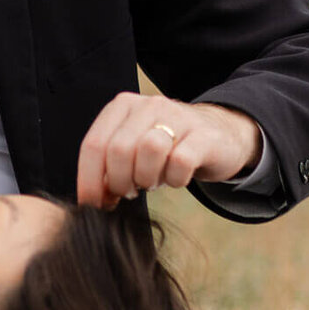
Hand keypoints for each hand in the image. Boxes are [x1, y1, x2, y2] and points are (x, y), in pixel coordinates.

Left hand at [76, 96, 261, 208]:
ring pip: (149, 150)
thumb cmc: (166, 149)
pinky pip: (180, 162)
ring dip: (146, 178)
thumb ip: (108, 166)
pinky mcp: (203, 135)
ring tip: (152, 181)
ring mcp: (178, 117)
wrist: (219, 135)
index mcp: (123, 106)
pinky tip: (176, 178)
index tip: (93, 203)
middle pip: (118, 150)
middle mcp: (149, 105)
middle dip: (119, 182)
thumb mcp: (132, 150)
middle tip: (129, 192)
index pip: (93, 145)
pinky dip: (174, 179)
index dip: (89, 180)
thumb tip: (90, 197)